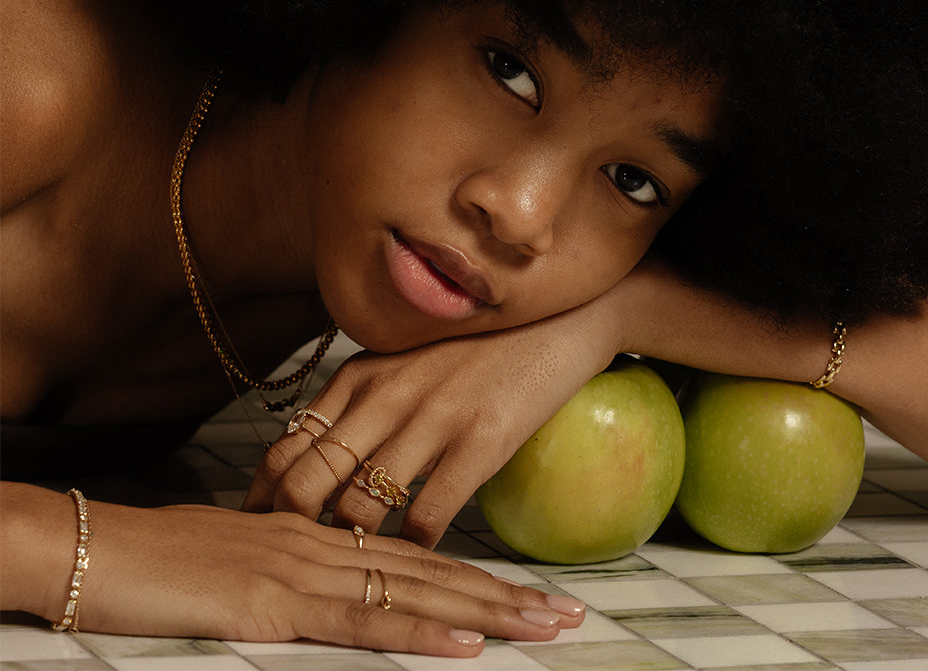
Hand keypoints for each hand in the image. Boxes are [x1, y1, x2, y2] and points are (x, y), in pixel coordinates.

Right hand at [63, 500, 583, 652]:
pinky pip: (362, 622)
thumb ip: (295, 568)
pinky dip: (418, 636)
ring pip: (416, 593)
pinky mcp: (277, 602)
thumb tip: (335, 582)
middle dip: (506, 598)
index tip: (532, 593)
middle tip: (569, 613)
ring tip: (545, 626)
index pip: (419, 557)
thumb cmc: (165, 558)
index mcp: (326, 535)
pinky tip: (464, 646)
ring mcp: (308, 571)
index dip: (478, 578)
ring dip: (487, 613)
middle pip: (435, 574)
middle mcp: (330, 546)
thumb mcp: (244, 559)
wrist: (103, 547)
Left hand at [243, 295, 621, 546]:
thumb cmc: (478, 342)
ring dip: (352, 549)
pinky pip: (428, 517)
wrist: (555, 318)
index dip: (264, 500)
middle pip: (309, 484)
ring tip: (356, 568)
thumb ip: (362, 397)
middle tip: (294, 564)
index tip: (261, 532)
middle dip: (291, 535)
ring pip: (361, 509)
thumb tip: (318, 454)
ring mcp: (432, 418)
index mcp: (362, 373)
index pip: (286, 447)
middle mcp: (386, 395)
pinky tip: (416, 557)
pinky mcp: (479, 442)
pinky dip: (414, 551)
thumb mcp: (407, 356)